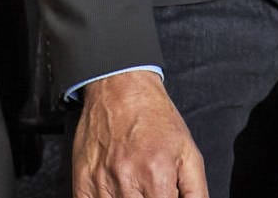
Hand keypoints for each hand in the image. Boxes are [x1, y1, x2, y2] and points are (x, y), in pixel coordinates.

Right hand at [71, 70, 206, 197]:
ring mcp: (101, 184)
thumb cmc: (155, 118)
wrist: (120, 89)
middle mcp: (127, 180)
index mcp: (157, 174)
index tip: (166, 195)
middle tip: (152, 190)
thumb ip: (195, 192)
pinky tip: (116, 191)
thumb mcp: (188, 152)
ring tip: (136, 187)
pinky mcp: (81, 183)